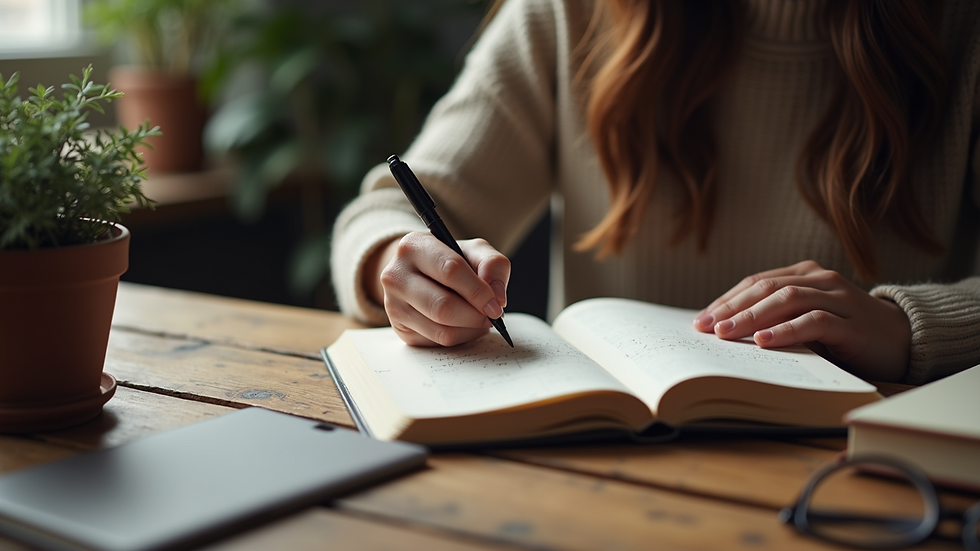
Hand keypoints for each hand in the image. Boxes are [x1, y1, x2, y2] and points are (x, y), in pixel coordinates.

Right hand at [368, 232, 509, 346]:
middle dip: (475, 315)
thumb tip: (498, 298)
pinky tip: (464, 325)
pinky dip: (460, 337)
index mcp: (413, 246)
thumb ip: (492, 265)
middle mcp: (396, 274)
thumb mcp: (474, 251)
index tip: (495, 304)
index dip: (478, 291)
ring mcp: (393, 304)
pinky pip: (438, 341)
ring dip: (470, 329)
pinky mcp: (400, 328)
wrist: (420, 274)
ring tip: (480, 319)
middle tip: (492, 316)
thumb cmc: (449, 261)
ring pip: (442, 330)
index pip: (450, 270)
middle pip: (443, 306)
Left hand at [693, 260, 910, 381]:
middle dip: (732, 308)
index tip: (701, 321)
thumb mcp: (805, 321)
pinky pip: (815, 322)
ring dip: (753, 318)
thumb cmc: (844, 332)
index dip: (726, 300)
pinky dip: (787, 331)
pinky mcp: (853, 323)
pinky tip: (765, 342)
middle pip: (767, 288)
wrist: (902, 339)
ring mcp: (839, 299)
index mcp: (804, 275)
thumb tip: (725, 334)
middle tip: (706, 328)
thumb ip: (776, 320)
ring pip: (788, 300)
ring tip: (727, 333)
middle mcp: (820, 280)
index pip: (755, 282)